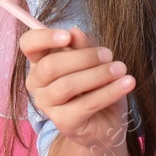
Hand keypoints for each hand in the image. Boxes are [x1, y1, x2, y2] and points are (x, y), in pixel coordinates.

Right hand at [19, 25, 136, 150]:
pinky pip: (86, 104)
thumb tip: (75, 32)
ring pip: (67, 85)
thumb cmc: (96, 85)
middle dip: (83, 57)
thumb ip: (83, 46)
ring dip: (99, 74)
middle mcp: (37, 84)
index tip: (68, 35)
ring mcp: (47, 105)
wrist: (107, 121)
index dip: (44, 37)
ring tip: (120, 69)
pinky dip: (109, 92)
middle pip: (50, 65)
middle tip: (108, 54)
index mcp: (39, 62)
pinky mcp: (64, 123)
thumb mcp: (93, 60)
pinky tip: (126, 83)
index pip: (29, 44)